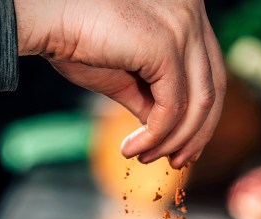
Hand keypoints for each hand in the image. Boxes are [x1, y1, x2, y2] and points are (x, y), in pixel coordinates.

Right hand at [14, 0, 226, 168]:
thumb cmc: (80, 43)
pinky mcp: (166, 45)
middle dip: (197, 135)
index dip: (203, 119)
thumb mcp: (129, 79)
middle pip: (214, 89)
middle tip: (176, 163)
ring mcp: (183, 27)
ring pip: (198, 104)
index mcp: (189, 15)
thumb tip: (171, 133)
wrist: (46, 22)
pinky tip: (132, 149)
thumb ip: (155, 100)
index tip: (183, 149)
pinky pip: (173, 107)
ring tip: (146, 159)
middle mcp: (193, 13)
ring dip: (173, 141)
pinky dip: (156, 136)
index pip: (212, 74)